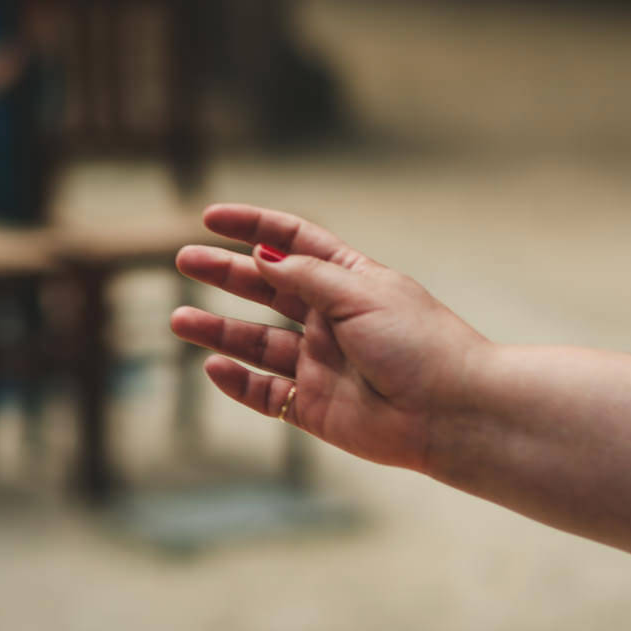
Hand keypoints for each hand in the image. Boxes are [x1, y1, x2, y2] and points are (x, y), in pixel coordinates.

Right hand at [171, 204, 487, 471]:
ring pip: (256, 343)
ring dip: (218, 330)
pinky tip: (214, 367)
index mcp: (350, 282)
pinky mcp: (314, 407)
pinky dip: (237, 382)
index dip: (252, 226)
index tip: (210, 217)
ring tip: (178, 320)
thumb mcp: (361, 293)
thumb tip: (262, 255)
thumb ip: (305, 276)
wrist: (452, 413)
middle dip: (225, 274)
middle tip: (184, 260)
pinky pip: (265, 393)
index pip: (293, 243)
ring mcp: (320, 364)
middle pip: (266, 289)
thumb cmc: (420, 344)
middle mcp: (331, 320)